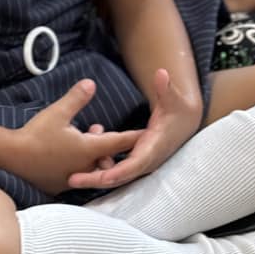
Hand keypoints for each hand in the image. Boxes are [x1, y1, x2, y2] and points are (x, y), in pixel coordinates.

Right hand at [6, 79, 140, 194]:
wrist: (12, 159)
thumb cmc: (36, 135)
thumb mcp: (57, 112)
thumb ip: (77, 98)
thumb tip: (91, 83)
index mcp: (88, 149)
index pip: (118, 142)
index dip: (134, 137)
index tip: (150, 135)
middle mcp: (85, 166)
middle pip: (107, 157)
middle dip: (111, 145)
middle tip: (110, 132)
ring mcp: (72, 178)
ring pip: (93, 166)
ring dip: (95, 152)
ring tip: (90, 134)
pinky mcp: (60, 184)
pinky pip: (78, 173)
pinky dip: (81, 161)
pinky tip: (71, 151)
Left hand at [68, 68, 201, 188]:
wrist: (183, 123)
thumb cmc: (177, 110)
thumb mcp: (173, 98)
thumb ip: (165, 88)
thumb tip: (162, 73)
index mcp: (153, 147)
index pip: (135, 164)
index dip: (119, 172)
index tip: (102, 176)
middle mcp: (146, 160)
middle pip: (120, 176)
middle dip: (98, 179)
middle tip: (73, 180)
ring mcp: (140, 163)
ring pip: (116, 175)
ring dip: (95, 177)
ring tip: (71, 177)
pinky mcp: (134, 161)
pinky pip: (116, 169)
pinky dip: (100, 170)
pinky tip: (81, 169)